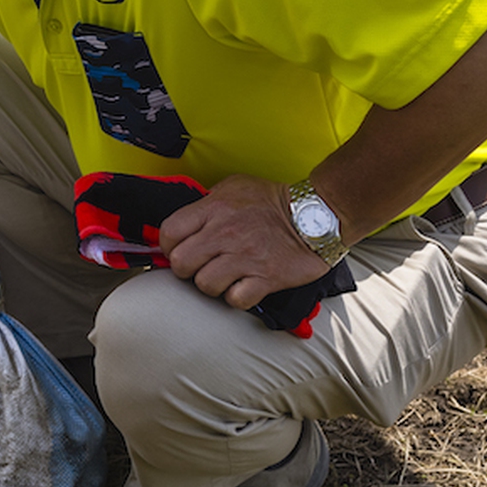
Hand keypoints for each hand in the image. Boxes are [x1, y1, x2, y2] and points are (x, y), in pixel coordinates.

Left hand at [157, 174, 332, 308]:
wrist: (318, 214)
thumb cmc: (272, 201)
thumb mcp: (233, 186)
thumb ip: (206, 202)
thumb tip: (186, 221)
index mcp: (214, 209)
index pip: (169, 232)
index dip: (168, 245)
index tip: (178, 248)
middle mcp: (225, 233)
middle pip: (181, 264)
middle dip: (186, 269)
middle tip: (200, 265)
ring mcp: (245, 257)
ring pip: (205, 285)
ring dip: (212, 284)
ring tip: (224, 276)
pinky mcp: (266, 278)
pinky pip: (235, 299)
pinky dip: (237, 297)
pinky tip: (243, 286)